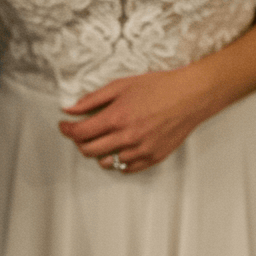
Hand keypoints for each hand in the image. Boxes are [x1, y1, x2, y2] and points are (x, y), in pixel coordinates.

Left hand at [59, 67, 210, 172]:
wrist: (191, 96)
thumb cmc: (158, 87)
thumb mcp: (121, 85)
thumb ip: (92, 99)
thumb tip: (69, 109)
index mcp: (116, 118)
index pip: (80, 133)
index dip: (66, 130)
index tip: (64, 126)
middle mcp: (127, 137)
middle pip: (89, 151)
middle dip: (79, 142)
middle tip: (81, 132)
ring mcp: (140, 150)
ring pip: (106, 162)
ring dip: (99, 152)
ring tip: (103, 139)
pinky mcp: (153, 158)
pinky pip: (126, 169)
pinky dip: (118, 161)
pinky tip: (119, 148)